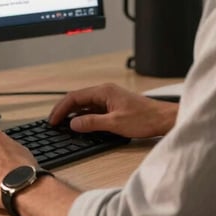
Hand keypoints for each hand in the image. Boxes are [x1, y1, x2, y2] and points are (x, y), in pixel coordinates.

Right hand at [49, 82, 177, 138]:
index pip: (75, 97)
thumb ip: (92, 123)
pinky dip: (83, 116)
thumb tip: (73, 124)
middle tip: (53, 123)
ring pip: (84, 104)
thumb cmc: (144, 119)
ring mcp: (109, 98)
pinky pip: (93, 109)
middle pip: (77, 98)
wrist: (163, 119)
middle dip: (63, 110)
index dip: (61, 109)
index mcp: (104, 91)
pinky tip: (79, 124)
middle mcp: (105, 92)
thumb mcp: (115, 124)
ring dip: (72, 113)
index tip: (52, 120)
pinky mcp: (113, 106)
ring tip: (61, 125)